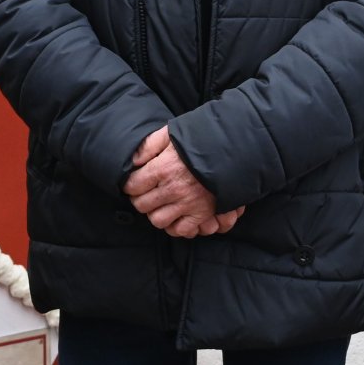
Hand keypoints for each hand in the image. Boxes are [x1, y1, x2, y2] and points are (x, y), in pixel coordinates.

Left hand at [124, 126, 242, 237]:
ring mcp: (188, 203)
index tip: (134, 182)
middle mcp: (173, 188)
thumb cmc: (201, 140)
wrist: (233, 150)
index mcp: (163, 168)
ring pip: (158, 220)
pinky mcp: (202, 214)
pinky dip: (176, 226)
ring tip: (159, 205)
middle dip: (140, 199)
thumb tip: (132, 160)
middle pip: (142, 205)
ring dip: (155, 213)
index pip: (133, 185)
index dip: (130, 184)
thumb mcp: (172, 134)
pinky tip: (175, 216)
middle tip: (145, 194)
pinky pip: (181, 230)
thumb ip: (149, 145)